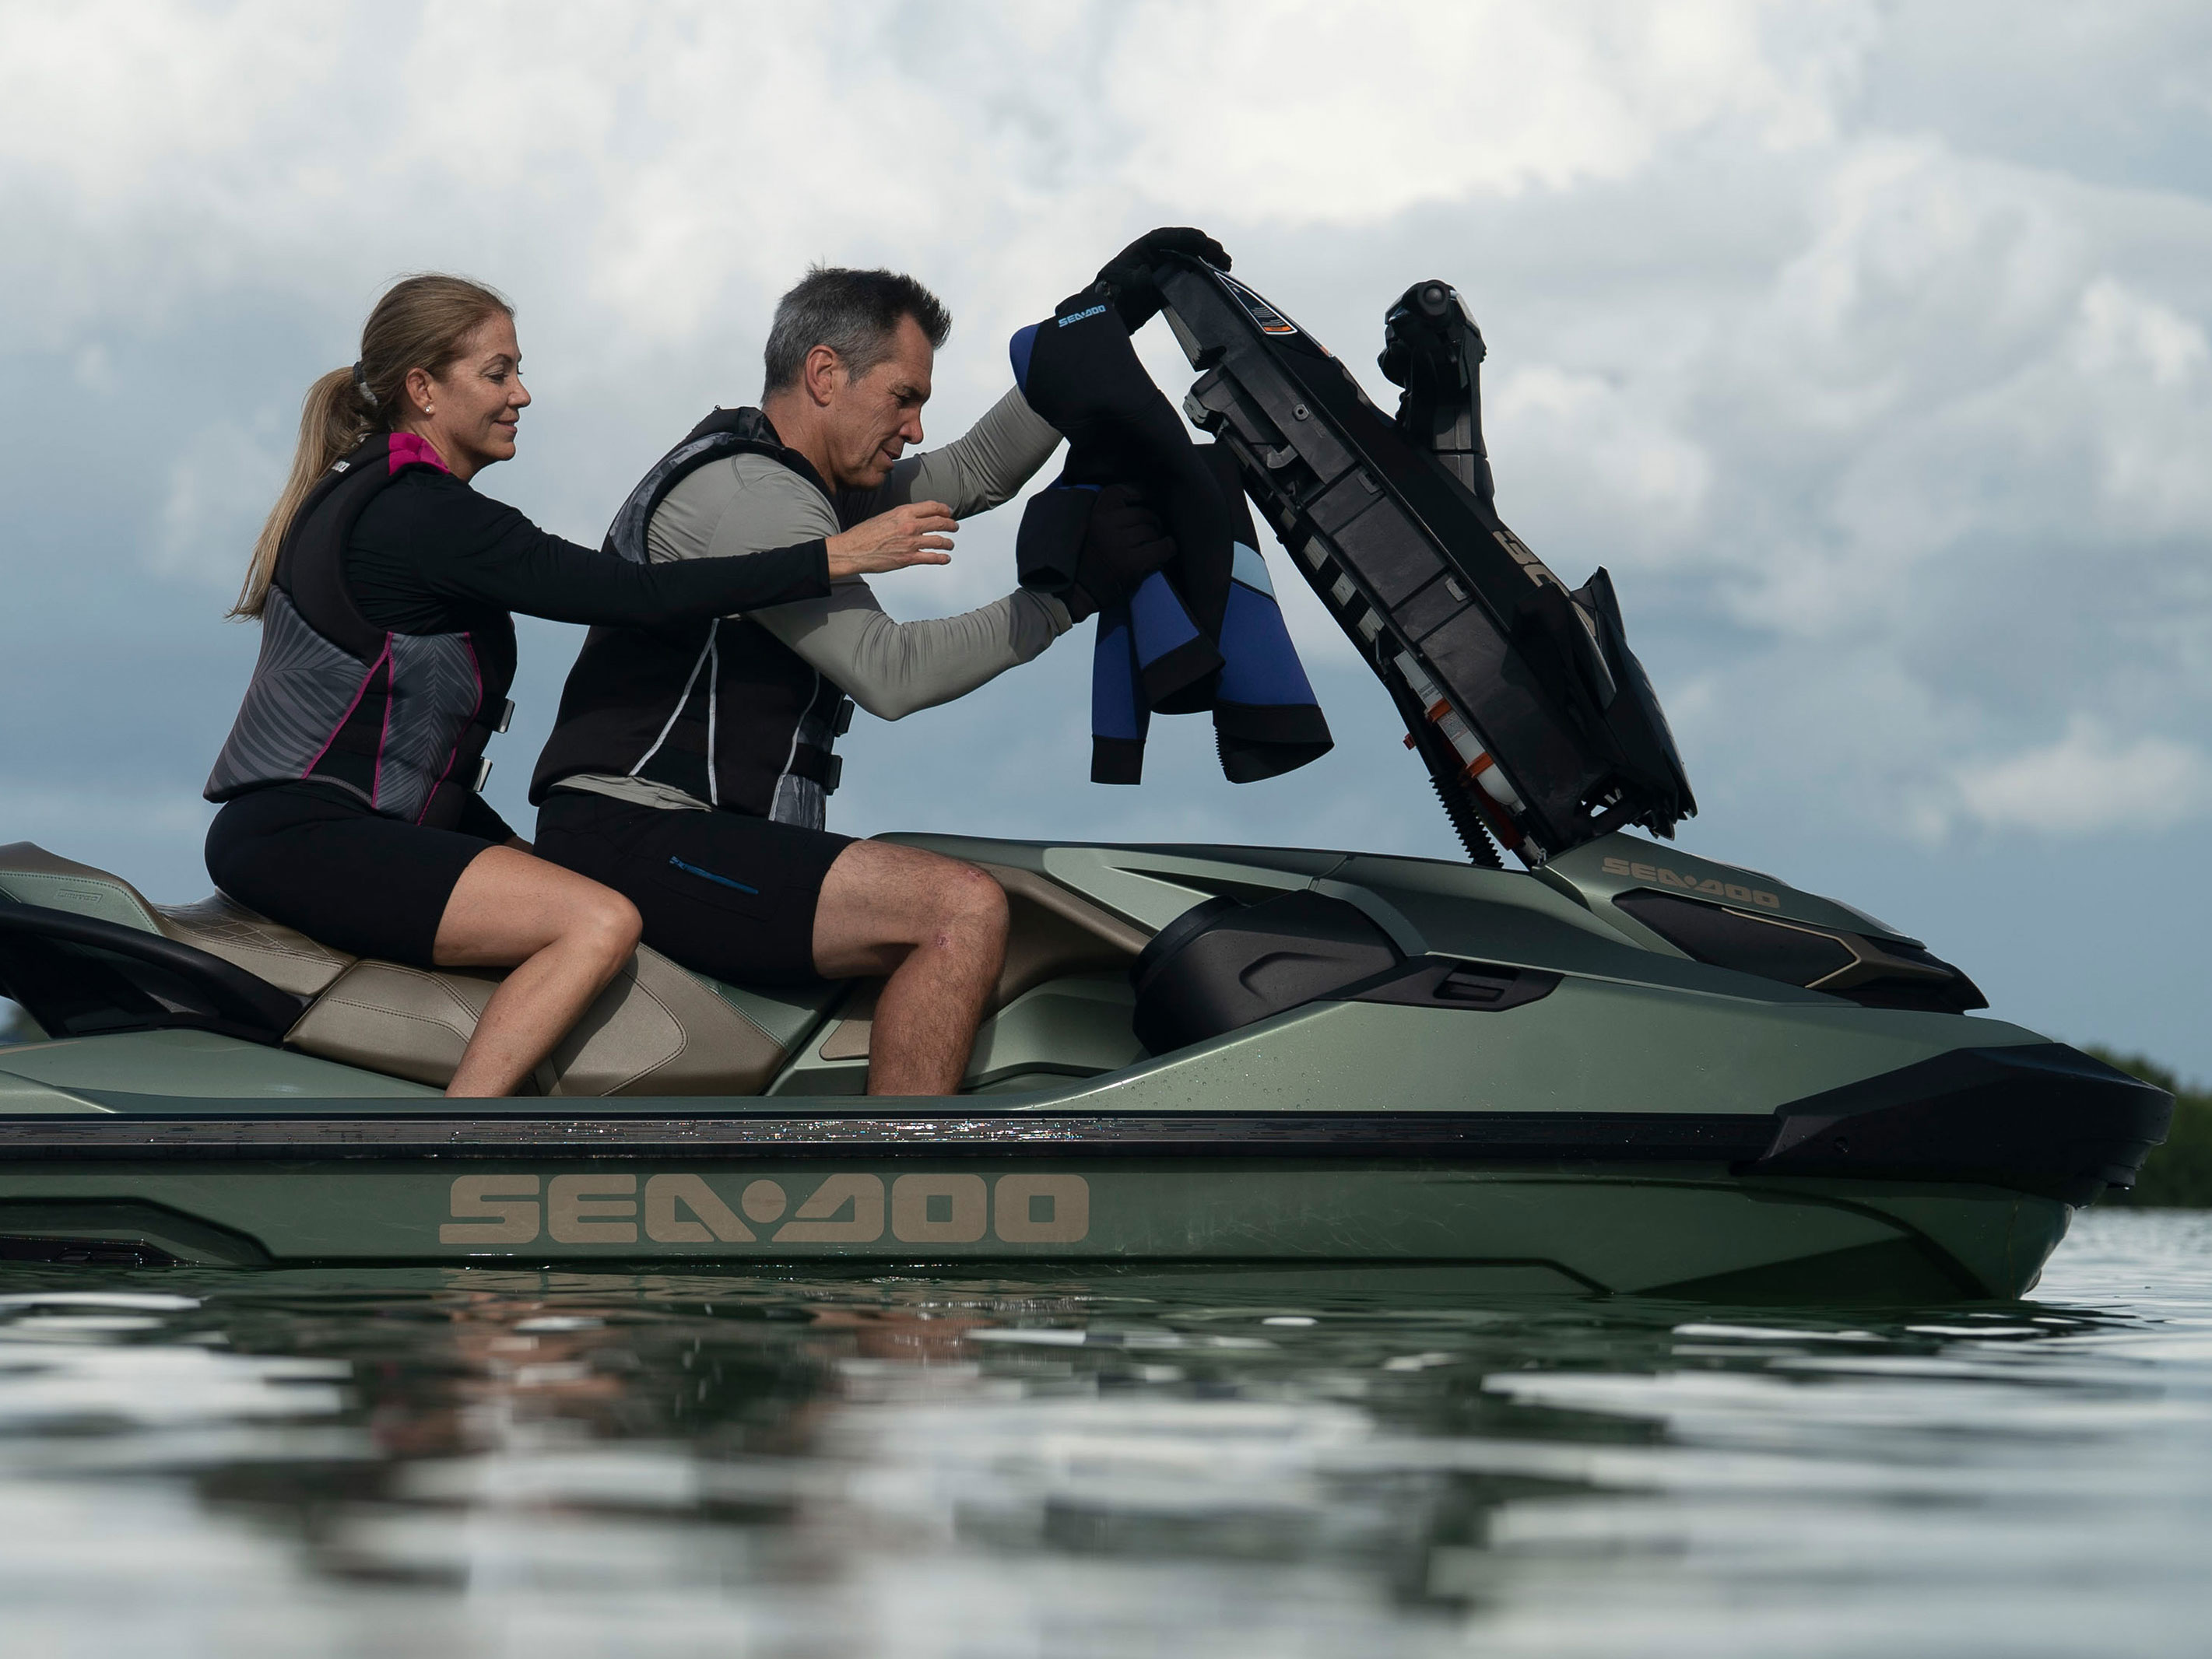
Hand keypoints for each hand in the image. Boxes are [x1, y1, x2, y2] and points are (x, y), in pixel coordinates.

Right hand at [825, 501, 955, 577]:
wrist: (853, 550)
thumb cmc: (864, 534)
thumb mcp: (885, 517)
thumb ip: (902, 517)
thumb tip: (914, 518)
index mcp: (903, 512)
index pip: (932, 507)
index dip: (944, 509)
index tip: (948, 512)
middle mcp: (910, 525)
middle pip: (940, 522)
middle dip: (951, 525)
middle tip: (954, 527)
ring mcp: (911, 542)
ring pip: (939, 540)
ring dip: (949, 542)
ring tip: (950, 544)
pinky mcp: (909, 558)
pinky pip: (932, 557)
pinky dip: (942, 558)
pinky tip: (946, 558)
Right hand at [1067, 483, 1175, 620]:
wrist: (1077, 594)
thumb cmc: (1086, 561)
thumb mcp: (1087, 529)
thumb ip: (1106, 515)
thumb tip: (1138, 501)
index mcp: (1094, 516)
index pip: (1121, 491)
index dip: (1137, 492)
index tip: (1144, 498)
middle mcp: (1106, 526)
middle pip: (1143, 513)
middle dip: (1151, 521)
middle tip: (1151, 530)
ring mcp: (1120, 545)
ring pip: (1152, 531)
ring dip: (1156, 538)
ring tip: (1150, 546)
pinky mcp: (1132, 564)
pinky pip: (1162, 548)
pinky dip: (1168, 548)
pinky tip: (1166, 550)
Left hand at [1094, 227, 1231, 331]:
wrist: (1111, 313)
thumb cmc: (1112, 296)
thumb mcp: (1123, 288)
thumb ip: (1137, 280)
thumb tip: (1149, 274)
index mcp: (1145, 246)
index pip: (1170, 237)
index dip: (1189, 239)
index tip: (1204, 243)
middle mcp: (1159, 251)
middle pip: (1186, 244)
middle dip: (1205, 248)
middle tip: (1222, 257)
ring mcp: (1167, 264)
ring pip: (1193, 256)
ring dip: (1210, 259)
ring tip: (1226, 265)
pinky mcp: (1173, 278)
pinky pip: (1192, 270)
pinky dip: (1205, 271)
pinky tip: (1218, 276)